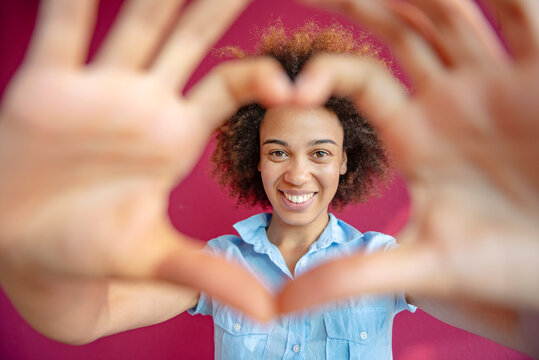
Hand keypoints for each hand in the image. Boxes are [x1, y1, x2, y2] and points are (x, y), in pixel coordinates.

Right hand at [0, 0, 292, 338]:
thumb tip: (271, 311)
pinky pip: (63, 30)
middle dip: (218, 1)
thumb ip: (210, 274)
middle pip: (191, 37)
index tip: (292, 80)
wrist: (26, 251)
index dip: (261, 78)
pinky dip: (71, 0)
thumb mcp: (155, 260)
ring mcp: (97, 90)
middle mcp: (142, 103)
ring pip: (136, 23)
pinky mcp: (45, 87)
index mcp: (174, 136)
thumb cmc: (90, 251)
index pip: (229, 87)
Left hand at [280, 0, 538, 311]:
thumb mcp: (420, 266)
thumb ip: (350, 278)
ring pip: (450, 14)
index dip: (325, 75)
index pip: (361, 81)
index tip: (293, 89)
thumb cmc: (500, 266)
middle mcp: (451, 99)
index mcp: (417, 133)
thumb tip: (277, 305)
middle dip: (362, 3)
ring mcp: (497, 82)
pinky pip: (520, 15)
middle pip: (400, 30)